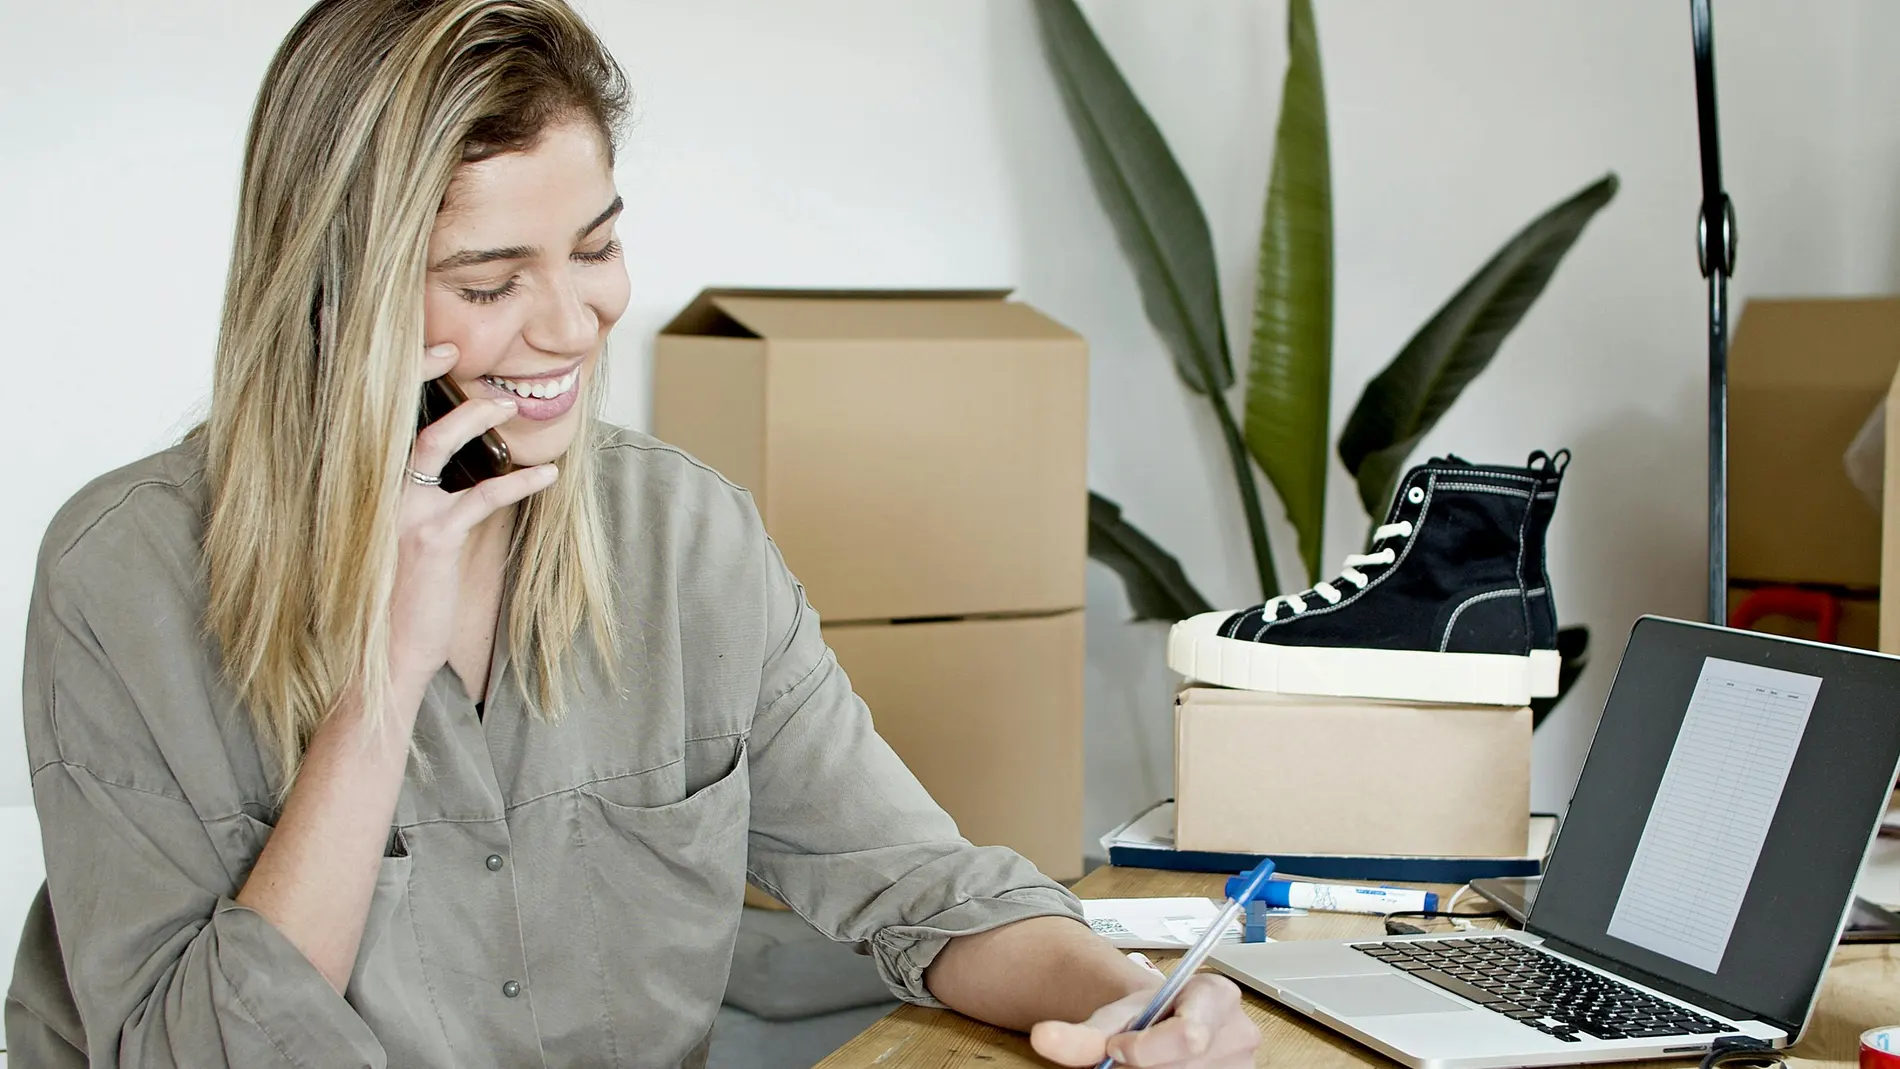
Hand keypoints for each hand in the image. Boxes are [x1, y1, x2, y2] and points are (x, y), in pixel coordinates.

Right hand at [387, 343, 558, 688]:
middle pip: (395, 411)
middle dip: (425, 370)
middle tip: (458, 350)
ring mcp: (399, 510)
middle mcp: (371, 489)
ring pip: (437, 441)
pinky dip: (520, 483)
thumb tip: (450, 467)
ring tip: (512, 406)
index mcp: (362, 485)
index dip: (390, 375)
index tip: (424, 348)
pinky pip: (482, 496)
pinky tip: (547, 477)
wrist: (385, 655)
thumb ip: (412, 498)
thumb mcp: (395, 538)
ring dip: (479, 417)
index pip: (367, 415)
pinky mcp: (432, 537)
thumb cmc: (396, 595)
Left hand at [1030, 972, 1259, 1068]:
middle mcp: (1240, 1033)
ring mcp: (1245, 1066)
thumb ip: (1081, 1032)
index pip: (1188, 1035)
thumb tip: (1046, 1037)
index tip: (1116, 1048)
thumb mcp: (1114, 1016)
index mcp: (1218, 996)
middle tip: (1125, 1058)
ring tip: (1141, 1063)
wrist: (1164, 1022)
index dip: (1144, 1049)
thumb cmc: (1147, 1016)